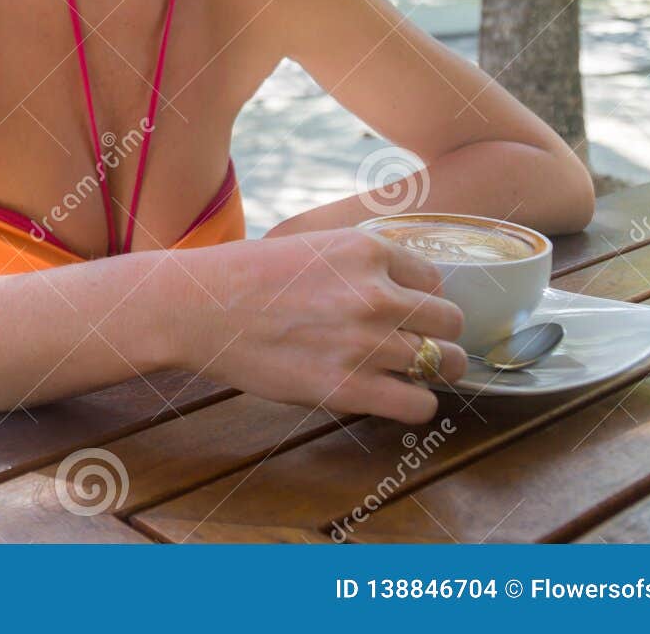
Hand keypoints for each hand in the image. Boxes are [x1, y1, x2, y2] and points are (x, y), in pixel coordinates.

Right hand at [168, 227, 466, 423]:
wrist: (199, 307)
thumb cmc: (246, 276)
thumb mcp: (312, 245)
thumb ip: (359, 262)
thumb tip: (398, 286)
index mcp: (368, 250)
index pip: (435, 278)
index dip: (422, 298)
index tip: (405, 312)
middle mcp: (376, 293)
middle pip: (450, 321)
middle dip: (438, 334)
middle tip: (417, 344)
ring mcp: (366, 342)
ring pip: (445, 362)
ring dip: (434, 370)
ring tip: (410, 373)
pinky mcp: (349, 387)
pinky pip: (420, 404)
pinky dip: (417, 403)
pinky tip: (395, 396)